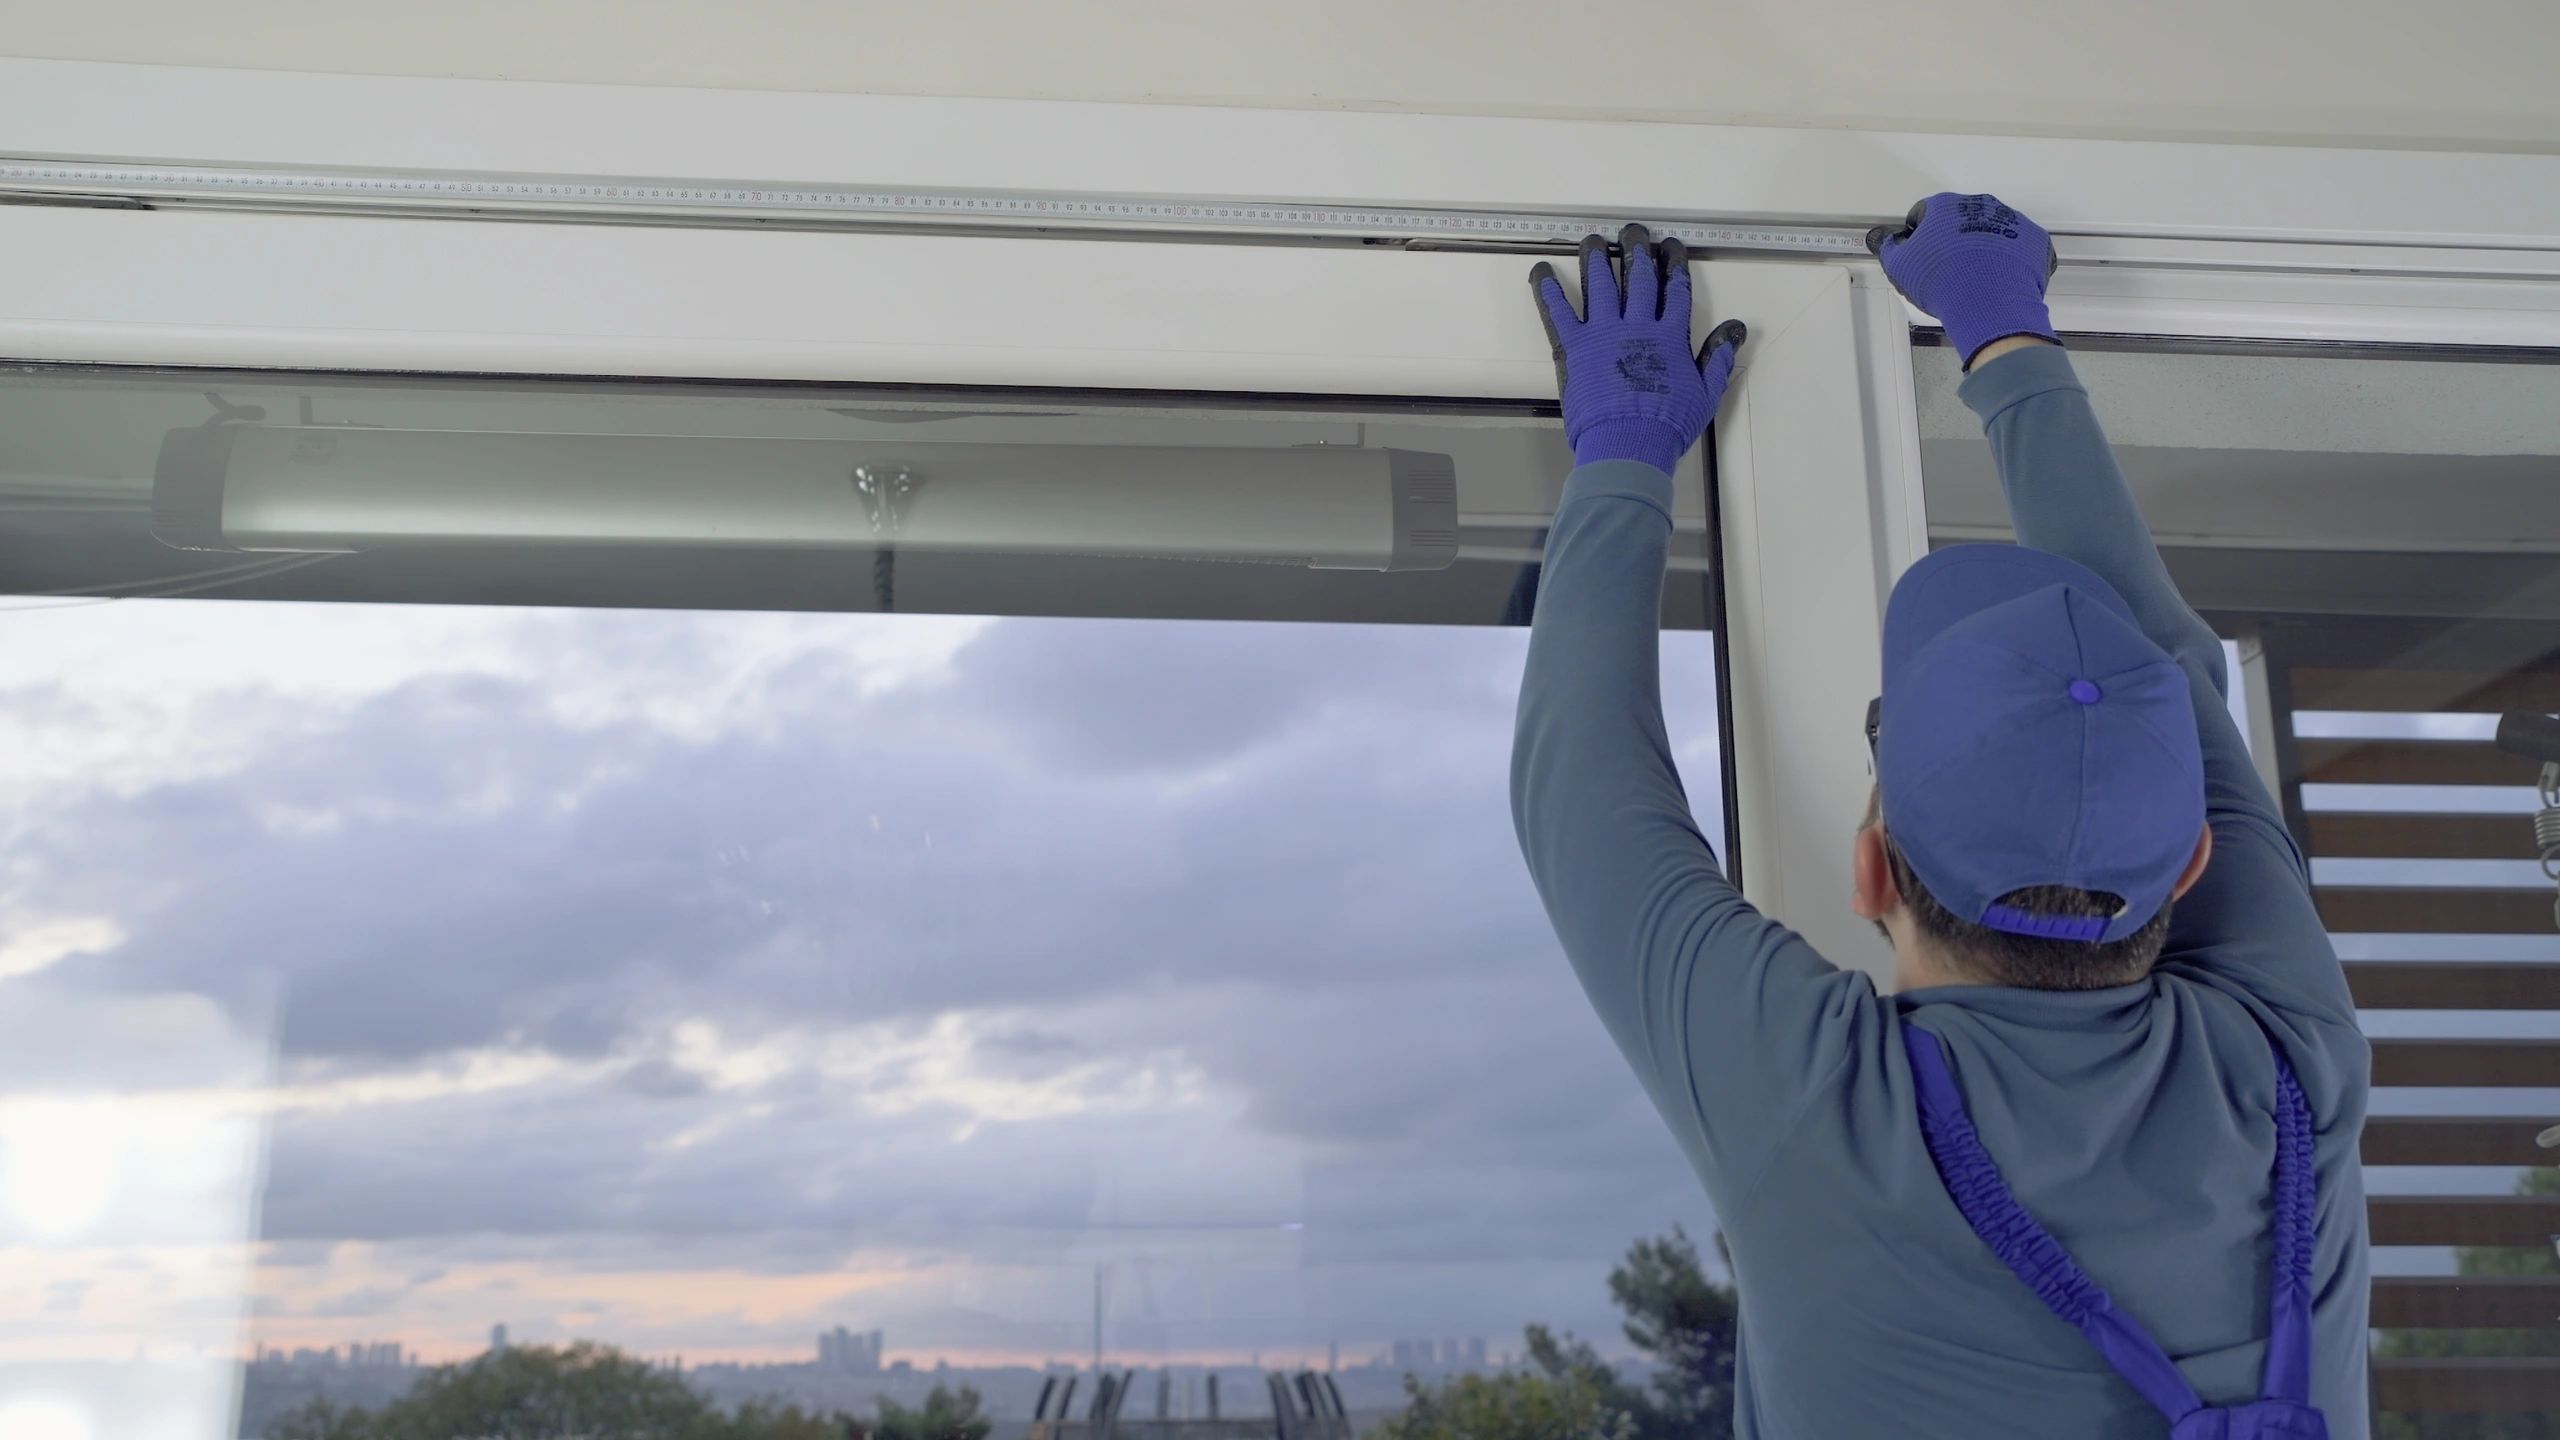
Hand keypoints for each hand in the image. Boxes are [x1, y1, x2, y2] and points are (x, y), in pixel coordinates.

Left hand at [1532, 224, 1745, 474]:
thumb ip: (1718, 358)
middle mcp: (1637, 326)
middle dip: (1636, 251)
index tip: (1671, 247)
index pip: (1675, 290)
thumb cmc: (1666, 425)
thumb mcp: (1705, 394)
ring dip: (1596, 258)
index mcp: (1669, 336)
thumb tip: (1735, 329)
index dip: (1674, 265)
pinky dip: (1548, 290)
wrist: (1628, 444)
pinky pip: (1558, 312)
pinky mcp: (1574, 346)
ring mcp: (1603, 333)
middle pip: (1638, 278)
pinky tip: (1541, 271)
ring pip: (1600, 284)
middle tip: (1633, 231)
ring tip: (1592, 240)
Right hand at [1865, 192, 2059, 368]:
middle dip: (1953, 238)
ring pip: (1990, 229)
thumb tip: (1887, 241)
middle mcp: (1979, 204)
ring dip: (1982, 246)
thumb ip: (1890, 249)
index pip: (1924, 213)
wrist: (1990, 303)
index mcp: (1945, 206)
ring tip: (1974, 276)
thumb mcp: (1899, 268)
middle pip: (1960, 219)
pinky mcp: (2032, 238)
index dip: (1919, 236)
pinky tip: (1998, 278)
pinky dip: (2009, 258)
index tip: (1921, 255)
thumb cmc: (1944, 283)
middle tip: (1947, 268)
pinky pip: (2018, 245)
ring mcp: (2010, 219)